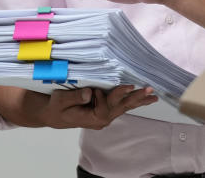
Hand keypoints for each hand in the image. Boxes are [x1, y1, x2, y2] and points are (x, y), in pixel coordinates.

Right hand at [0, 84, 157, 128]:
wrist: (52, 114)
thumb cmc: (55, 107)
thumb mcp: (61, 101)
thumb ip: (75, 97)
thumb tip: (89, 93)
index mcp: (91, 118)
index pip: (107, 107)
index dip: (116, 95)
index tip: (126, 85)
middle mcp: (101, 119)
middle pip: (120, 108)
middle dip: (136, 98)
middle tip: (149, 91)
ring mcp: (104, 116)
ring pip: (124, 107)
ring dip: (138, 100)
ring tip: (153, 96)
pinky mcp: (105, 110)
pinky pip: (121, 105)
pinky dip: (133, 101)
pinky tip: (144, 98)